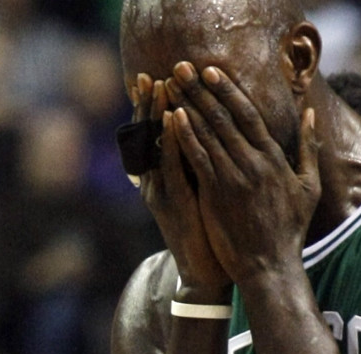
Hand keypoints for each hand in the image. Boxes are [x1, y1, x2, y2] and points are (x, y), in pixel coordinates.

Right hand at [133, 73, 230, 297]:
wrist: (208, 272)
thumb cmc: (211, 230)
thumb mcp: (203, 193)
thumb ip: (202, 165)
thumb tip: (211, 136)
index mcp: (168, 176)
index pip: (160, 133)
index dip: (157, 106)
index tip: (157, 76)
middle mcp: (160, 180)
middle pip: (151, 134)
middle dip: (150, 104)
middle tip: (148, 74)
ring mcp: (165, 191)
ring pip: (157, 146)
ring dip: (157, 115)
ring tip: (158, 86)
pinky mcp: (177, 204)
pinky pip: (173, 167)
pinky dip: (173, 142)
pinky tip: (176, 120)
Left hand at [168, 62, 320, 284]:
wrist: (270, 265)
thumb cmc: (291, 228)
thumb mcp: (310, 186)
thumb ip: (309, 147)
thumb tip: (310, 114)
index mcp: (275, 159)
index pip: (249, 115)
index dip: (228, 91)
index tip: (211, 71)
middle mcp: (253, 164)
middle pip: (223, 118)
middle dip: (200, 90)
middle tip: (181, 67)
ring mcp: (232, 179)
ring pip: (206, 134)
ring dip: (187, 106)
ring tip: (170, 85)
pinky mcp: (215, 194)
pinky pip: (197, 158)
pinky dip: (184, 136)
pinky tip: (171, 118)